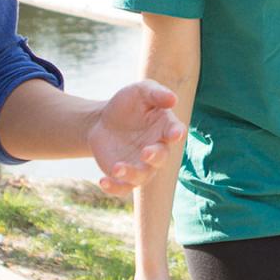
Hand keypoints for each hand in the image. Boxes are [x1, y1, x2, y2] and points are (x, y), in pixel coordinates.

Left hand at [87, 80, 185, 198]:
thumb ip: (156, 93)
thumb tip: (173, 98)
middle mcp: (156, 150)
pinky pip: (122, 188)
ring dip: (131, 174)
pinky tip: (103, 182)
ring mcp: (141, 165)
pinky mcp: (124, 176)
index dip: (176, 133)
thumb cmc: (128, 104)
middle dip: (155, 156)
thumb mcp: (140, 91)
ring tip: (117, 168)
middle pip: (160, 158)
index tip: (175, 134)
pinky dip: (114, 188)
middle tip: (146, 152)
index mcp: (164, 128)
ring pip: (141, 176)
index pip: (175, 132)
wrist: (103, 121)